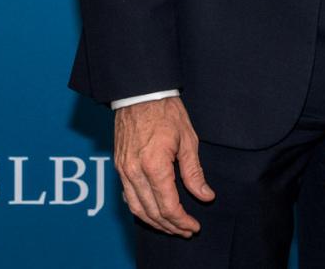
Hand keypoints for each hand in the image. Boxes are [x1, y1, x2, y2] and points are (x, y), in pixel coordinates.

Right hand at [114, 97, 214, 236]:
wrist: (140, 93)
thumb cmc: (166, 112)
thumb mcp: (188, 140)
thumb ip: (194, 172)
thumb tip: (206, 196)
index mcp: (154, 166)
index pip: (168, 206)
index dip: (182, 221)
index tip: (194, 226)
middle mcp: (134, 172)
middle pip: (152, 212)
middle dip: (170, 226)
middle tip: (186, 230)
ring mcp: (123, 170)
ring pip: (137, 208)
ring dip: (155, 222)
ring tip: (172, 227)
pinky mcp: (118, 167)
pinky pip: (128, 196)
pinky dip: (140, 209)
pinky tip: (153, 212)